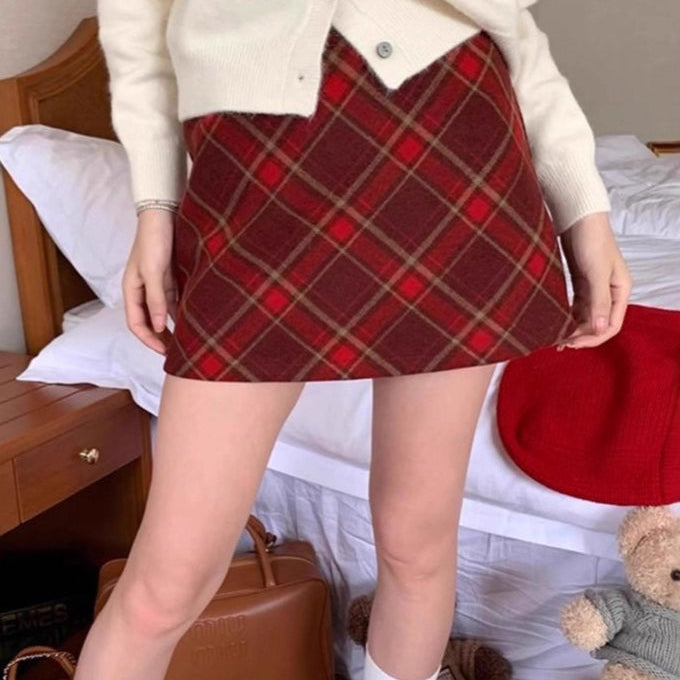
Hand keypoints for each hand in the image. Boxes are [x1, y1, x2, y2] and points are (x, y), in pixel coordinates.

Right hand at [122, 208, 177, 354]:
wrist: (163, 214)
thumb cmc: (154, 240)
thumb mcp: (154, 271)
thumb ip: (156, 298)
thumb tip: (157, 327)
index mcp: (131, 290)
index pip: (136, 323)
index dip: (148, 340)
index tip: (164, 352)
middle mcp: (142, 290)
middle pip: (148, 322)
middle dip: (159, 338)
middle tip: (176, 353)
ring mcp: (156, 284)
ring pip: (161, 313)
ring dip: (170, 327)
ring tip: (184, 342)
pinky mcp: (169, 278)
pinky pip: (173, 301)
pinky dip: (179, 312)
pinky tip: (190, 321)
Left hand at [558, 212, 631, 349]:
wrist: (576, 217)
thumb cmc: (591, 240)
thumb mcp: (595, 272)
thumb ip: (598, 301)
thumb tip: (598, 329)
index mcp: (620, 291)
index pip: (611, 325)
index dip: (592, 338)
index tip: (572, 343)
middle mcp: (610, 292)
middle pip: (598, 323)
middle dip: (581, 336)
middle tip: (560, 344)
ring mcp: (594, 287)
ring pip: (586, 316)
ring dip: (574, 328)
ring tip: (556, 338)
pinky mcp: (581, 282)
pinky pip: (576, 306)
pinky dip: (568, 316)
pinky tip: (557, 323)